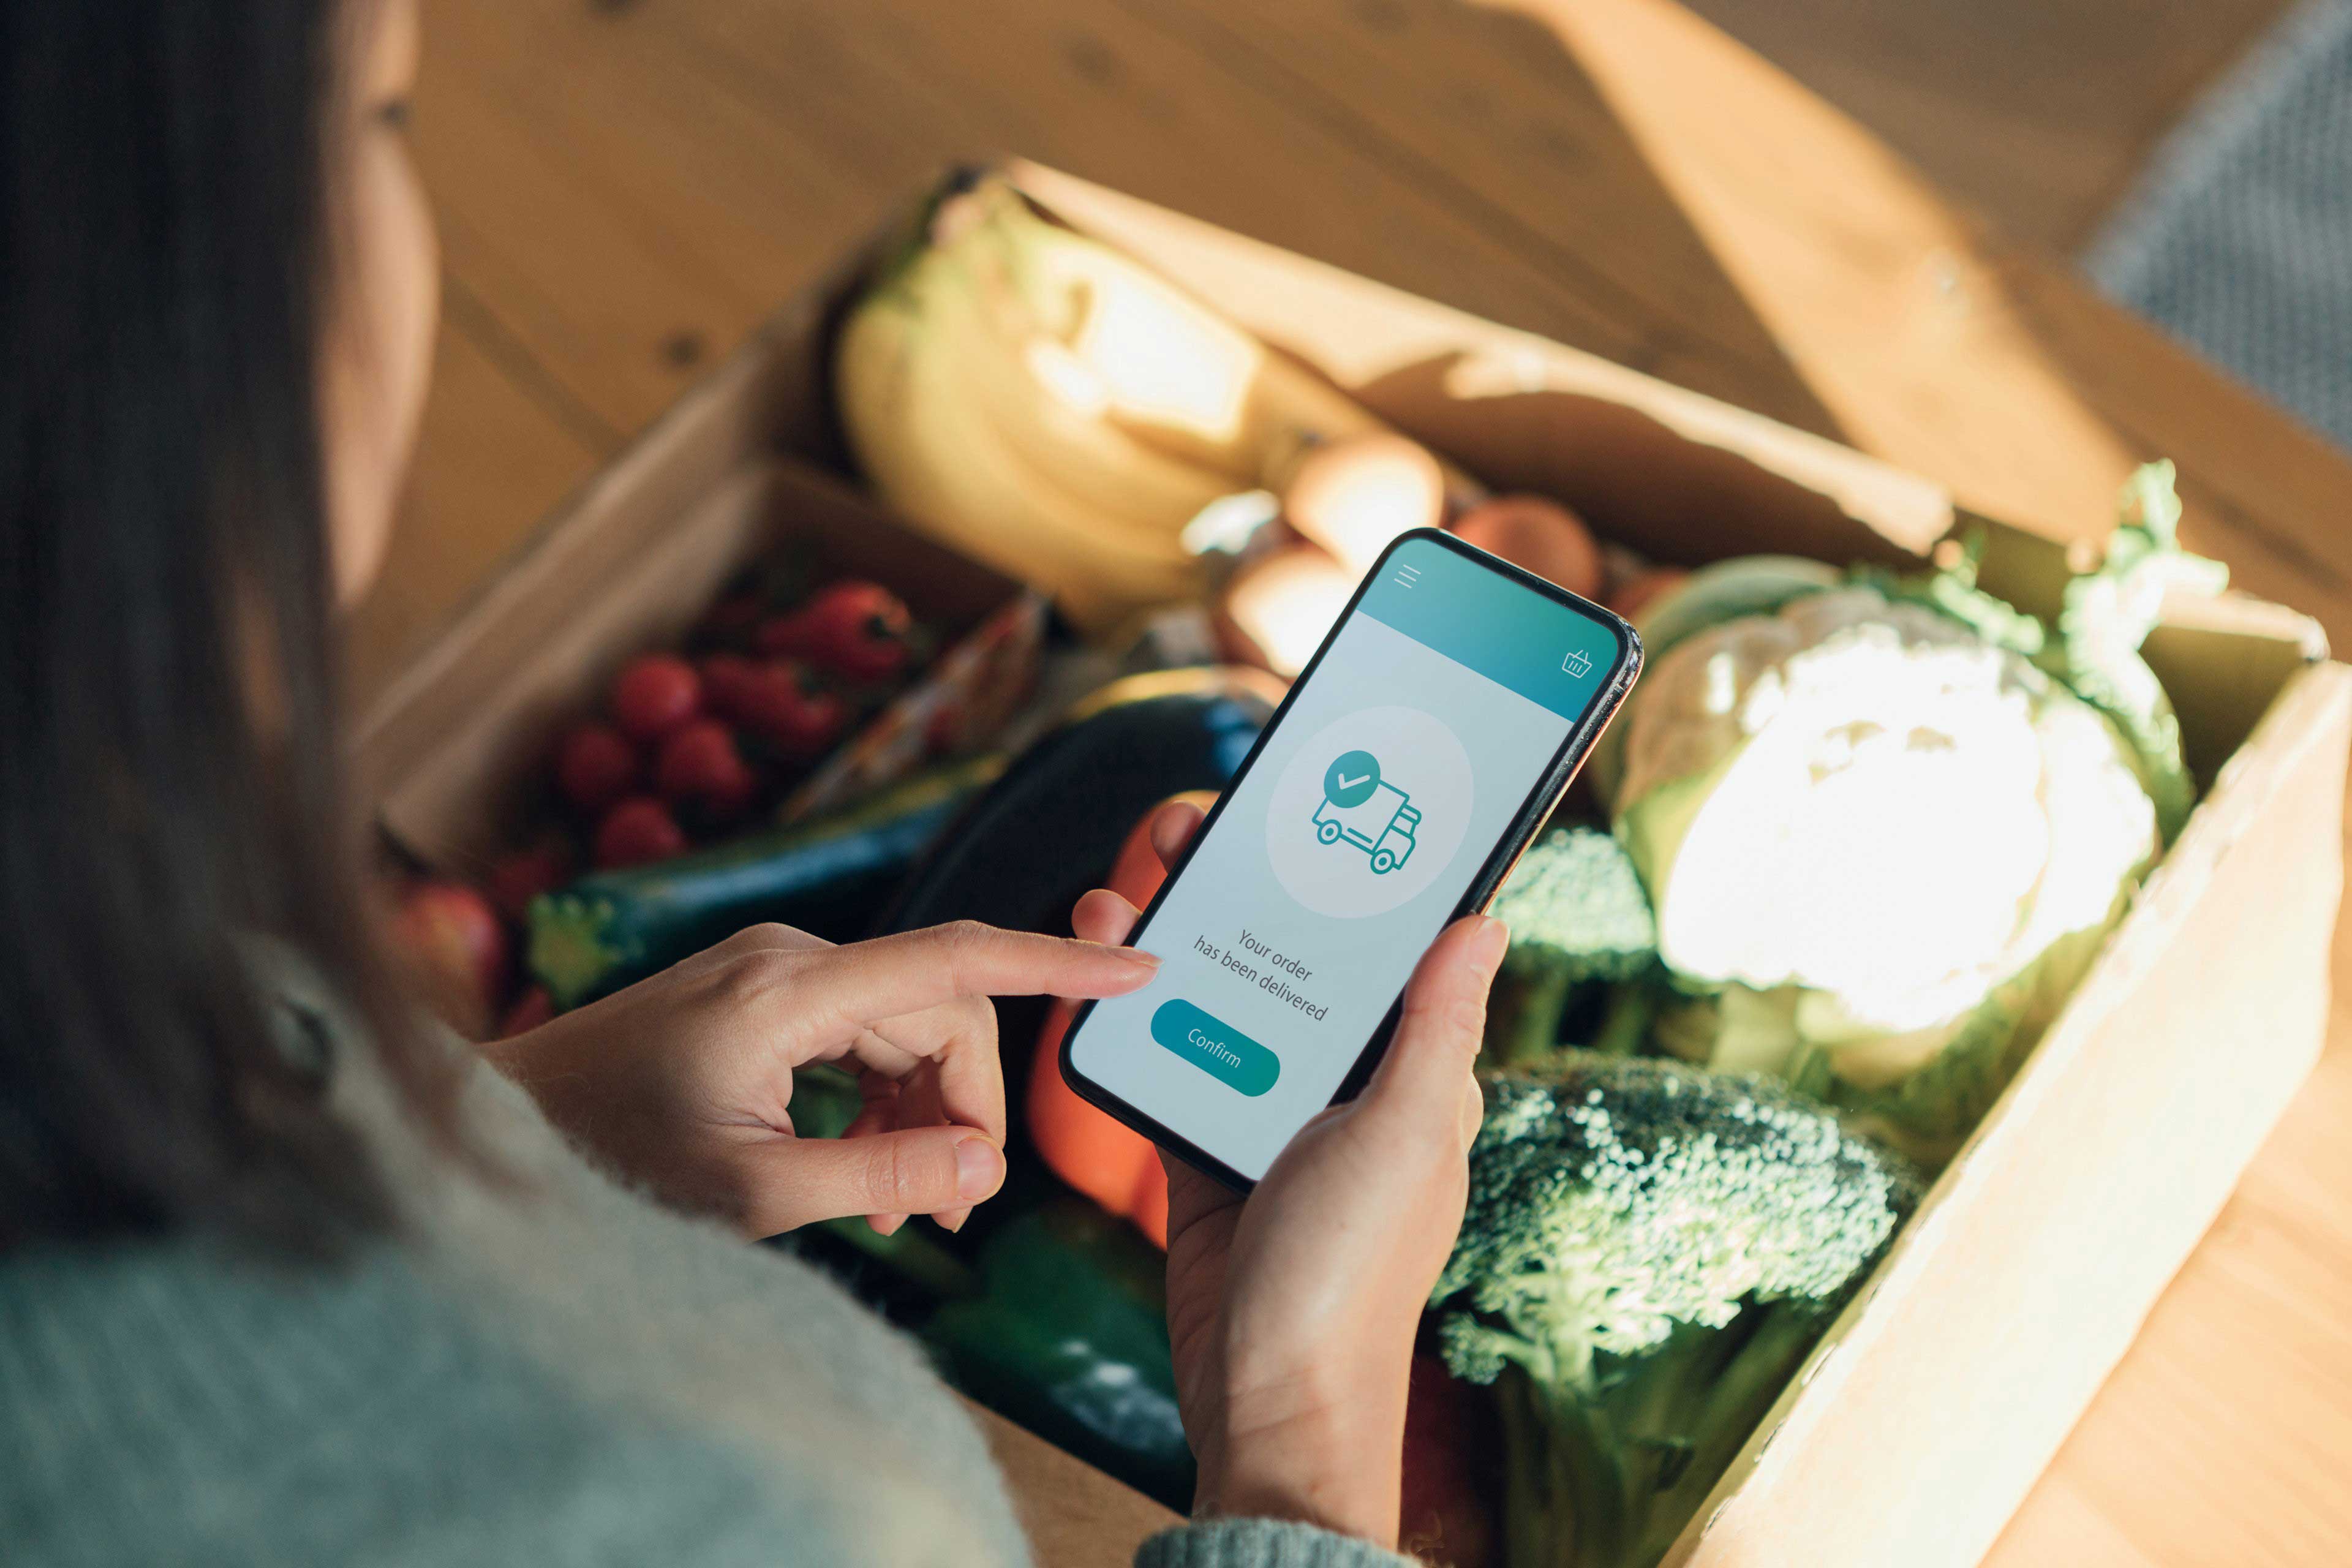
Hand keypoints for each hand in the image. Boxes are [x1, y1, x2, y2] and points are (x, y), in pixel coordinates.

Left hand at [485, 920, 1158, 1236]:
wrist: (502, 1134)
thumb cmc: (607, 1165)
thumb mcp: (751, 1193)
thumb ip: (880, 1178)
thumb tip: (986, 1167)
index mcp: (789, 990)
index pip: (956, 959)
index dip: (1056, 963)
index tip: (1137, 967)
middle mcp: (789, 960)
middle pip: (939, 1013)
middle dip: (965, 1107)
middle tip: (950, 1212)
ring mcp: (771, 971)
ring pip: (905, 1028)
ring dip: (923, 1112)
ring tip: (903, 1209)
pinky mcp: (758, 994)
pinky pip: (861, 1035)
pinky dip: (881, 1099)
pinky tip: (864, 1169)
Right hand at [1072, 802, 1505, 1547]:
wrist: (1265, 1399)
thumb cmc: (1351, 1277)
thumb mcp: (1402, 1136)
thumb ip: (1432, 1031)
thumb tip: (1482, 923)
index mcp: (1412, 1078)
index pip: (1386, 952)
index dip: (1348, 880)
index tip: (1303, 813)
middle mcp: (1346, 1090)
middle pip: (1291, 964)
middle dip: (1241, 892)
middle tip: (1189, 827)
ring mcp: (1271, 1119)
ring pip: (1222, 1003)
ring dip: (1177, 943)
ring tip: (1124, 882)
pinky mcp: (1207, 1152)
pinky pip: (1170, 1065)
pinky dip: (1136, 1020)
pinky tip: (1102, 975)